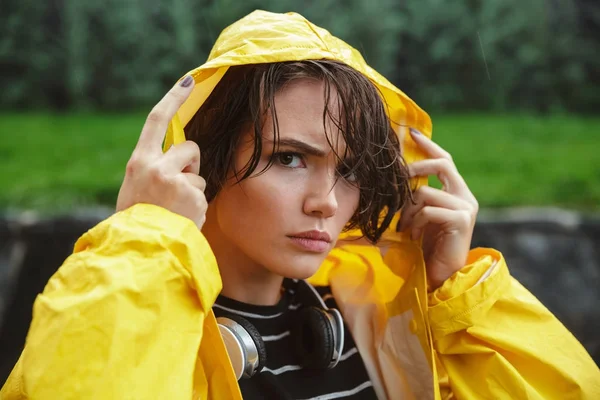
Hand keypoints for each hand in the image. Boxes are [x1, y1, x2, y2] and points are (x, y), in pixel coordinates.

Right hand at [116, 75, 207, 229]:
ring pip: (199, 176)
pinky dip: (196, 209)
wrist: (139, 248)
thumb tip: (180, 156)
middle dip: (191, 163)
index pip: (157, 119)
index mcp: (139, 161)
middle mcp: (158, 166)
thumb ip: (153, 168)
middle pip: (190, 148)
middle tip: (176, 188)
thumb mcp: (135, 186)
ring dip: (193, 191)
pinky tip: (181, 219)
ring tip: (175, 210)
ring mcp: (177, 182)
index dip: (173, 97)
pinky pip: (203, 197)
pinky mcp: (194, 198)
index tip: (189, 80)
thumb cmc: (137, 219)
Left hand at [398, 128, 478, 289]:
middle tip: (396, 179)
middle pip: (441, 164)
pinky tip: (412, 236)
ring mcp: (465, 208)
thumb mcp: (419, 216)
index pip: (443, 160)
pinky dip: (415, 222)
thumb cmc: (426, 248)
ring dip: (407, 210)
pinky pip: (428, 210)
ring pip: (426, 192)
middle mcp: (465, 196)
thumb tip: (394, 178)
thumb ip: (415, 197)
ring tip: (404, 227)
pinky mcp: (461, 220)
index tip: (411, 133)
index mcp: (456, 192)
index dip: (428, 145)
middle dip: (414, 168)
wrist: (440, 276)